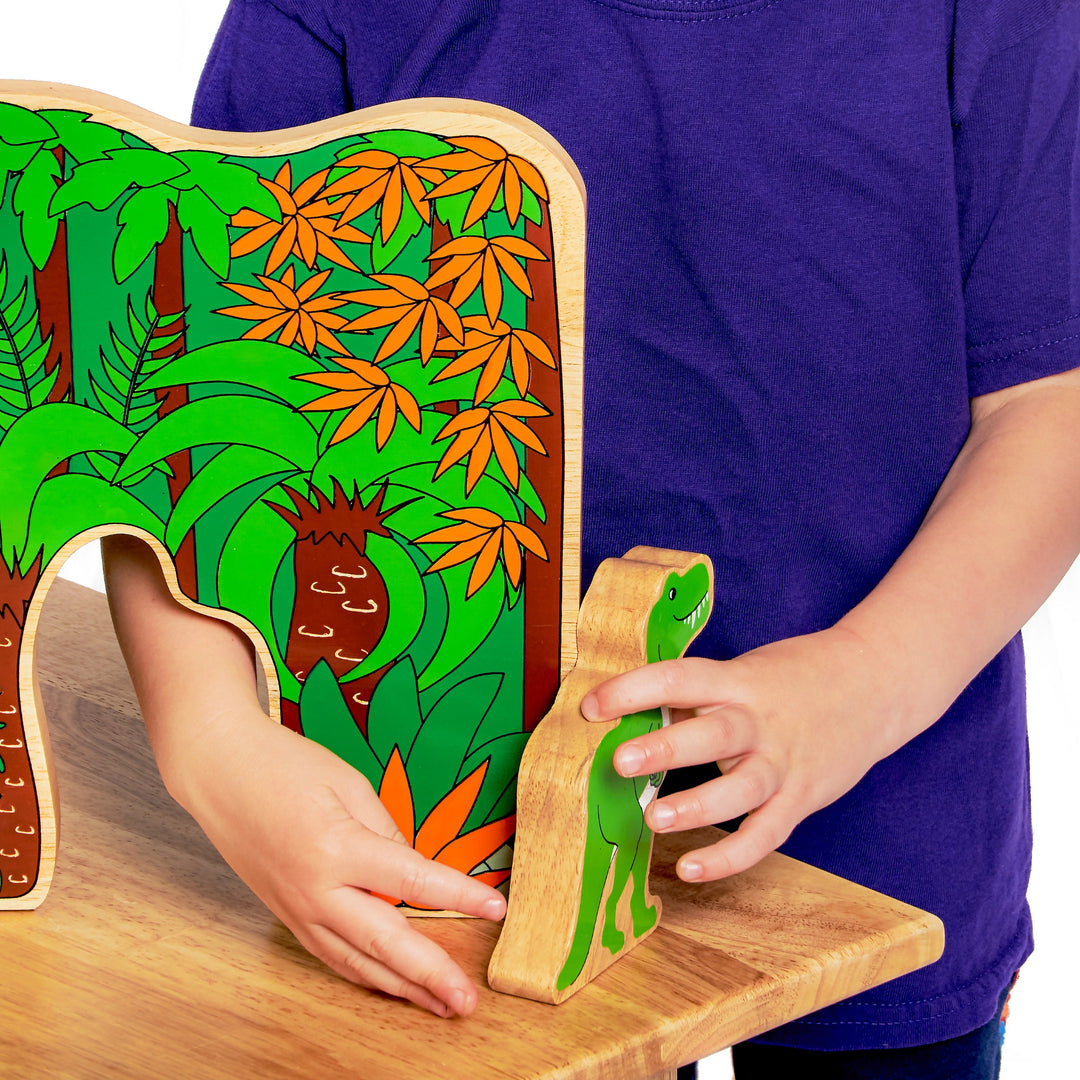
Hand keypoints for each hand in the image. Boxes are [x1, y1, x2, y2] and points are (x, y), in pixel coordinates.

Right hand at [172, 706, 505, 1017]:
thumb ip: (387, 831)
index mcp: (337, 847)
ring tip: (440, 1006)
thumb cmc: (284, 765)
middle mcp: (316, 889)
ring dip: (402, 989)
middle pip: (385, 942)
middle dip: (431, 975)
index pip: (412, 880)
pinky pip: (331, 955)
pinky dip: (365, 975)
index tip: (496, 908)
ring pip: (356, 962)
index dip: (459, 896)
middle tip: (468, 1002)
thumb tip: (415, 871)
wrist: (219, 771)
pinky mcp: (286, 915)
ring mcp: (297, 909)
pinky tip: (392, 985)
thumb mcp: (348, 784)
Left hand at [580, 626, 899, 882]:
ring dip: (697, 805)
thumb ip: (695, 694)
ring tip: (652, 818)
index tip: (591, 705)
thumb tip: (623, 714)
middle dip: (666, 748)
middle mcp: (759, 720)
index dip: (633, 689)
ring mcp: (784, 762)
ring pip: (742, 789)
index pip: (679, 677)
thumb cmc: (790, 678)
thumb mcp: (743, 672)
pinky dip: (729, 855)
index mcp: (737, 680)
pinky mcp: (801, 798)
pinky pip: (765, 834)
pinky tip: (690, 868)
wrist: (876, 684)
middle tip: (621, 761)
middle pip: (713, 734)